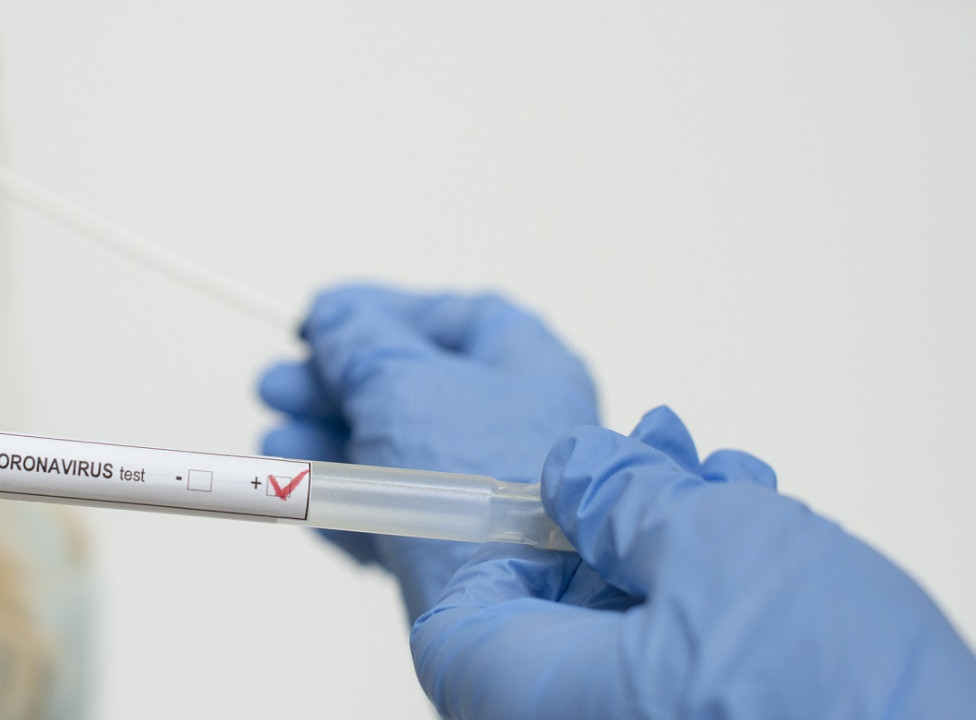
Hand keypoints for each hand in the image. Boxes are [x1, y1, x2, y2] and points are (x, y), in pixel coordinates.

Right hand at [258, 284, 596, 619]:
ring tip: (274, 443)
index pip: (452, 318)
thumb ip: (357, 338)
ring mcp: (488, 488)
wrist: (496, 602)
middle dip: (333, 385)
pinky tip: (303, 492)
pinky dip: (348, 494)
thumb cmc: (470, 472)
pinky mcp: (459, 544)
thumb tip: (333, 315)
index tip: (323, 320)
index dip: (382, 313)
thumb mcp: (400, 381)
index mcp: (527, 368)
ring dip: (326, 441)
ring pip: (395, 450)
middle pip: (410, 385)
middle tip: (275, 386)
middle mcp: (515, 424)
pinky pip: (396, 506)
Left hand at [411, 406, 975, 718]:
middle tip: (657, 462)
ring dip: (666, 543)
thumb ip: (619, 499)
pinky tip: (757, 538)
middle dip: (605, 521)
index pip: (454, 633)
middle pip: (550, 621)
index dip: (496, 551)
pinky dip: (703, 598)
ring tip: (726, 482)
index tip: (549, 499)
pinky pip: (675, 668)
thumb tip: (571, 472)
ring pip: (624, 634)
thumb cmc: (836, 696)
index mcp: (545, 701)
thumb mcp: (715, 548)